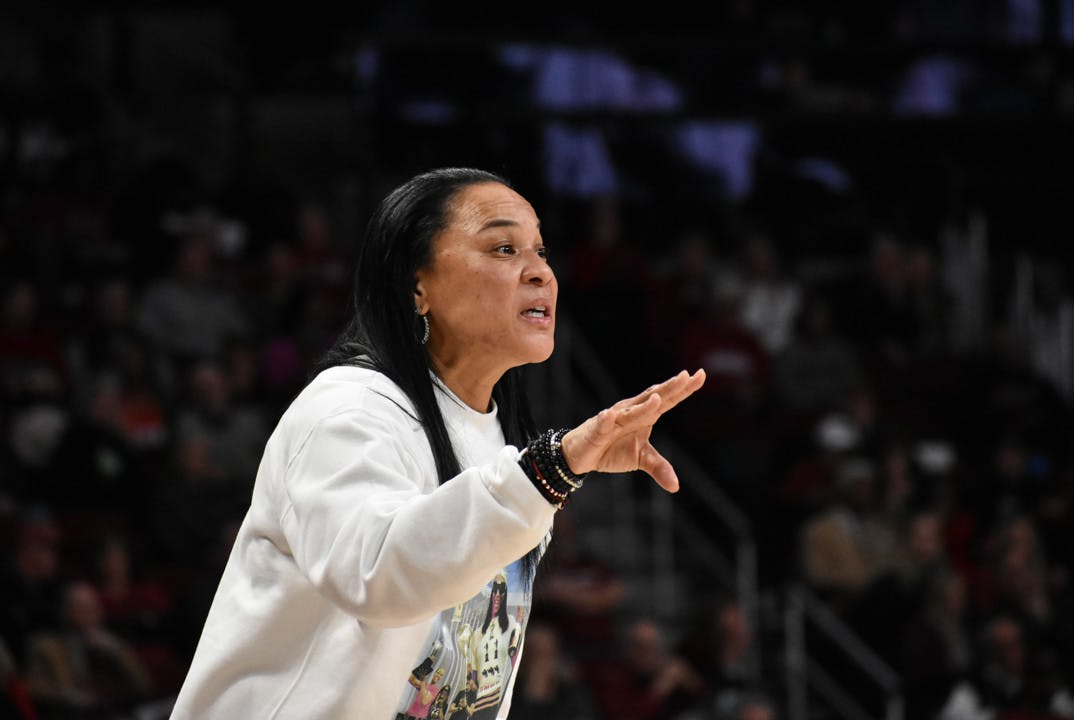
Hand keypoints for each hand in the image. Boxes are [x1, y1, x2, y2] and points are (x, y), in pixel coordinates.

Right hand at [560, 369, 704, 492]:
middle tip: (685, 376)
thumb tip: (676, 487)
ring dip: (643, 406)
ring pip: (631, 411)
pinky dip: (606, 419)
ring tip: (657, 398)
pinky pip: (602, 424)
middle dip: (669, 388)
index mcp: (645, 415)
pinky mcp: (597, 430)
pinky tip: (609, 415)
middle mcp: (631, 412)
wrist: (582, 454)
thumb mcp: (641, 459)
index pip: (668, 400)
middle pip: (653, 398)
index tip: (701, 374)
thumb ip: (659, 467)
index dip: (683, 389)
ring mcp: (613, 419)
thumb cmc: (613, 449)